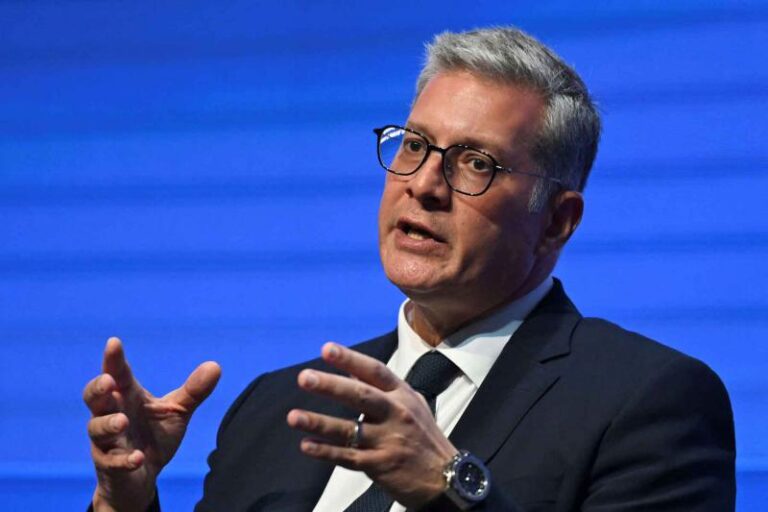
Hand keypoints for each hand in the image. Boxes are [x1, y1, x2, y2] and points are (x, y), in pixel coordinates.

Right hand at [83, 337, 220, 510]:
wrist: (142, 477)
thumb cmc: (154, 436)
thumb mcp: (177, 412)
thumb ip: (193, 391)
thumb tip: (215, 365)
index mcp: (127, 396)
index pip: (118, 374)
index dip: (114, 360)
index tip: (114, 342)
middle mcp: (112, 414)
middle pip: (94, 398)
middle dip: (98, 389)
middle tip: (108, 381)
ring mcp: (106, 442)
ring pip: (96, 429)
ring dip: (108, 424)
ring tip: (123, 421)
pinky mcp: (109, 466)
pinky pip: (112, 462)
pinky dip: (124, 459)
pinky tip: (137, 457)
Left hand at [286, 342, 456, 507]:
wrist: (447, 477)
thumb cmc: (424, 437)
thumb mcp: (411, 405)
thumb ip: (381, 388)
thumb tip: (349, 371)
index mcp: (402, 395)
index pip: (374, 371)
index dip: (350, 359)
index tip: (326, 349)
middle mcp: (395, 414)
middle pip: (360, 396)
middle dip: (330, 385)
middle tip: (304, 378)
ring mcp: (388, 440)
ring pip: (349, 429)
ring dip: (319, 422)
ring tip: (293, 416)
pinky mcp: (380, 465)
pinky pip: (348, 457)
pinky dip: (326, 452)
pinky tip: (306, 445)